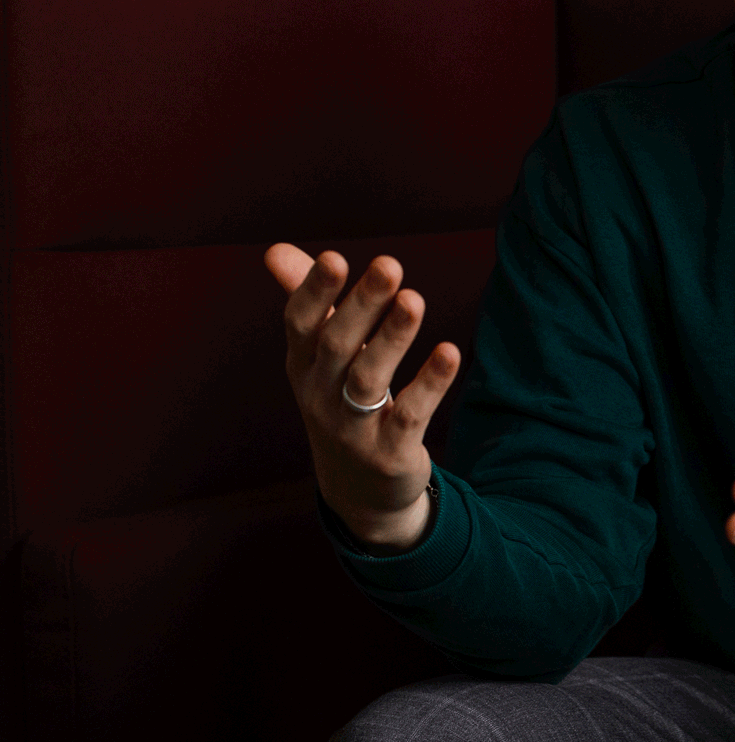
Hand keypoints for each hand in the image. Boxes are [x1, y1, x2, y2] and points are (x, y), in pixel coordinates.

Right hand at [264, 244, 459, 553]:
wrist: (359, 491)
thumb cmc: (341, 403)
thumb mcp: (320, 359)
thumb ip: (309, 303)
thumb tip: (275, 250)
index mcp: (304, 366)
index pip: (301, 324)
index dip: (314, 292)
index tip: (334, 258)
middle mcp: (321, 395)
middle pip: (338, 345)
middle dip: (362, 304)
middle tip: (389, 265)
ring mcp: (352, 427)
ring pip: (369, 378)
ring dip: (393, 338)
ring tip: (415, 299)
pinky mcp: (389, 452)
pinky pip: (409, 415)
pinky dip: (429, 384)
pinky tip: (451, 352)